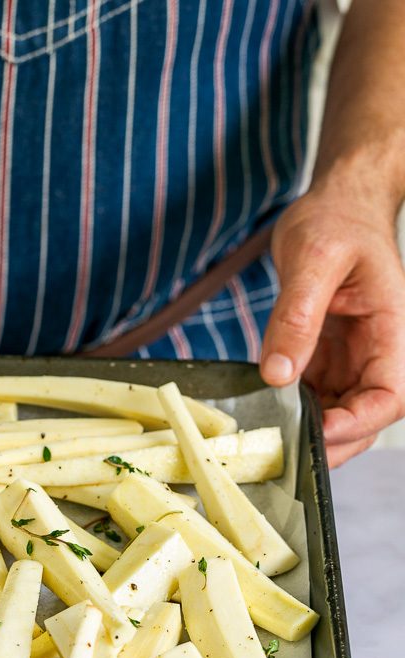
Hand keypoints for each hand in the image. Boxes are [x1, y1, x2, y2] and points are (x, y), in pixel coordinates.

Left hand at [261, 181, 404, 466]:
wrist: (337, 204)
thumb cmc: (336, 220)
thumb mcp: (312, 261)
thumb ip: (296, 319)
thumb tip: (278, 375)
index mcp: (393, 328)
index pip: (391, 395)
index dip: (358, 422)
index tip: (317, 430)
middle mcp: (378, 350)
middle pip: (366, 416)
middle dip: (331, 441)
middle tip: (284, 452)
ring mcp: (353, 358)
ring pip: (340, 412)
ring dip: (310, 429)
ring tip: (270, 437)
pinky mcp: (328, 357)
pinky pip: (316, 394)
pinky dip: (293, 409)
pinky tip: (266, 412)